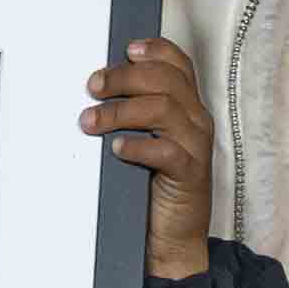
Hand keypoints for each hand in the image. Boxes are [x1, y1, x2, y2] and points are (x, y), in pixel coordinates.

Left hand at [86, 34, 214, 280]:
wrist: (172, 237)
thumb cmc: (154, 186)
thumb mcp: (146, 141)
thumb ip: (133, 114)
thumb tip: (96, 91)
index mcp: (187, 108)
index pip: (179, 64)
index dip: (155, 51)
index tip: (126, 50)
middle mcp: (196, 121)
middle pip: (166, 80)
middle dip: (125, 77)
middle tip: (93, 87)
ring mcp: (196, 147)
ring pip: (165, 109)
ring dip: (121, 111)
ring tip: (92, 122)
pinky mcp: (190, 175)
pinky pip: (167, 151)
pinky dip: (139, 146)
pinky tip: (117, 149)